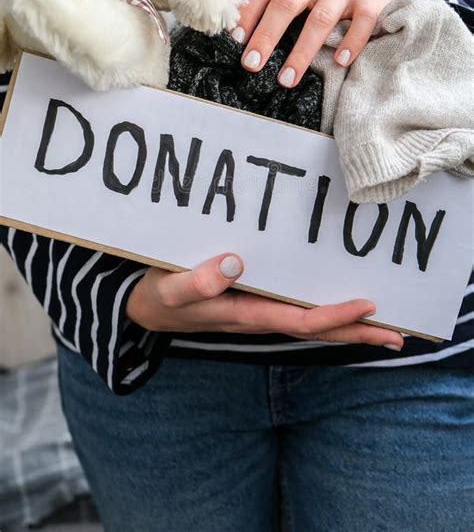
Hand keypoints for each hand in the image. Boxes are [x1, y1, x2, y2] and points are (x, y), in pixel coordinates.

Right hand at [126, 253, 403, 348]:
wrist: (147, 308)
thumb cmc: (160, 296)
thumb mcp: (170, 289)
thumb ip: (197, 281)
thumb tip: (235, 263)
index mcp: (244, 315)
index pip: (299, 321)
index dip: (334, 316)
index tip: (367, 306)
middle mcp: (259, 316)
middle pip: (316, 329)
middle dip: (355, 333)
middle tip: (397, 335)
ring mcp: (259, 310)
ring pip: (310, 321)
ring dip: (345, 324)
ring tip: (380, 325)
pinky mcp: (254, 301)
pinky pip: (297, 309)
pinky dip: (323, 309)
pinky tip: (335, 301)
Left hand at [233, 0, 401, 86]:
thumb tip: (240, 33)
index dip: (247, 14)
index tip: (234, 40)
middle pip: (285, 4)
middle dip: (266, 36)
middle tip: (251, 65)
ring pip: (319, 19)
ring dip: (301, 52)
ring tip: (287, 79)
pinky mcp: (369, 2)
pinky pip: (360, 23)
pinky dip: (350, 43)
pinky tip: (339, 62)